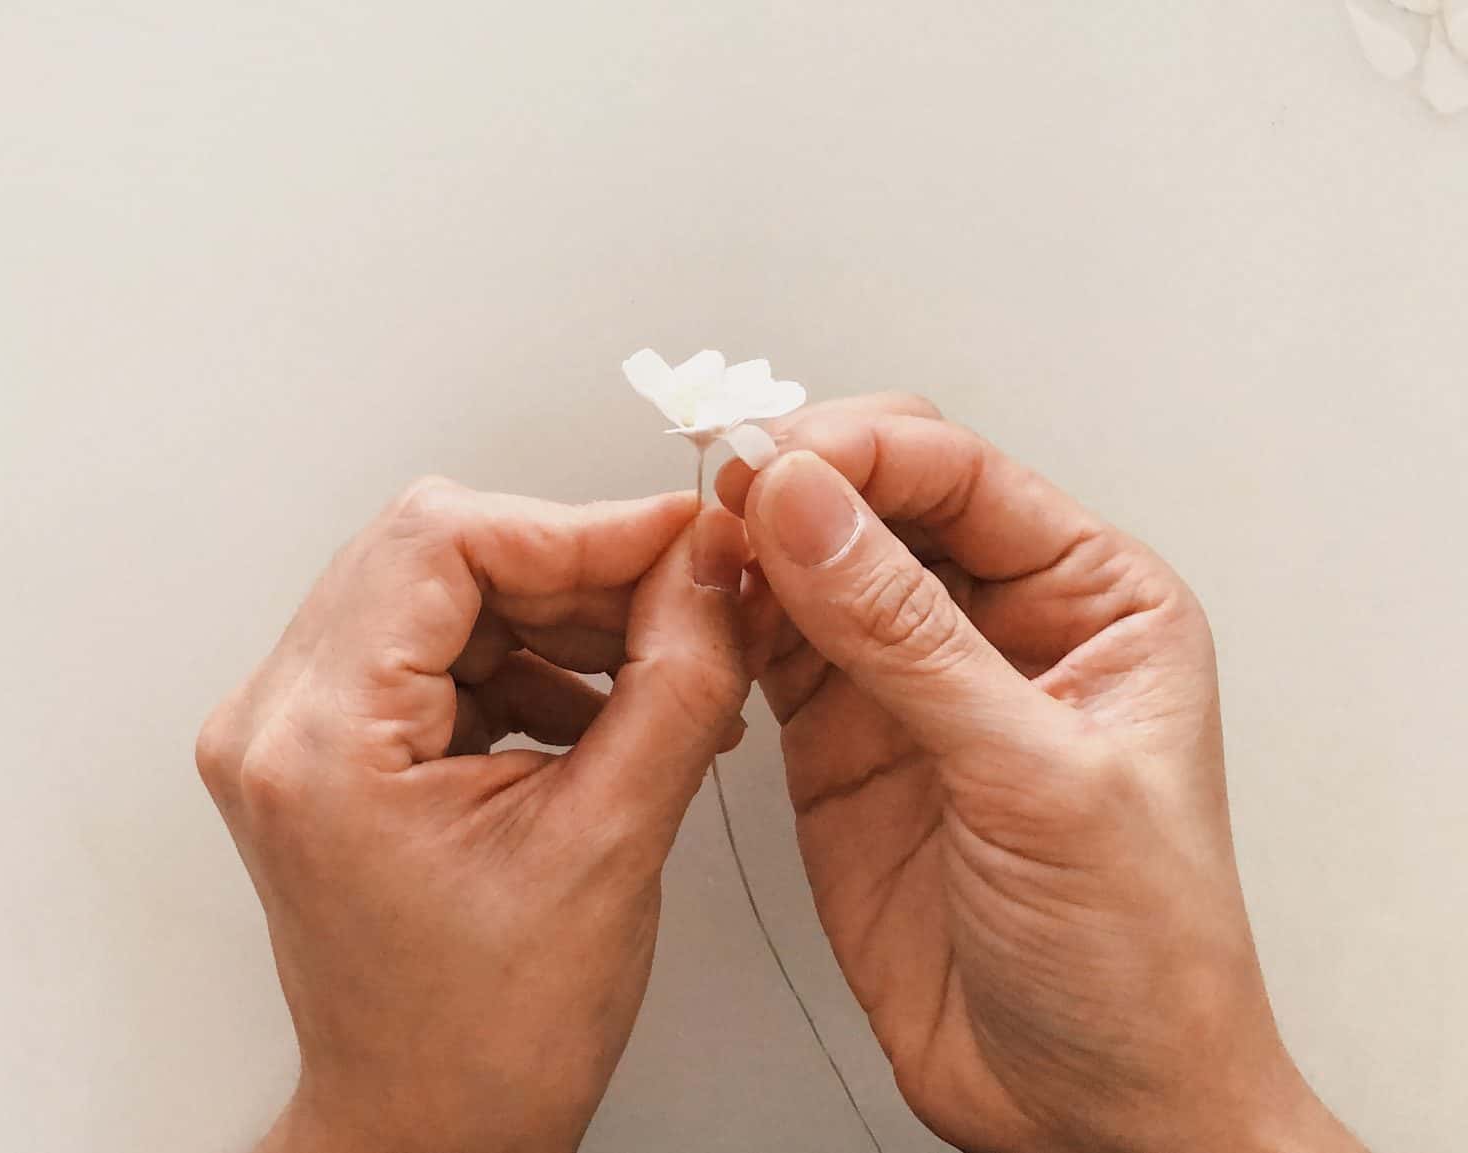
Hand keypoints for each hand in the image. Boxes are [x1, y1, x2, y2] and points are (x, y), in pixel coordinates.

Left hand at [196, 480, 749, 1152]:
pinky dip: (531, 659)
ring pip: (445, 593)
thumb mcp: (610, 847)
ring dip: (561, 615)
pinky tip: (604, 703)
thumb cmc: (485, 1042)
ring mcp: (299, 731)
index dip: (579, 527)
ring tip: (656, 666)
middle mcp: (280, 722)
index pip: (441, 544)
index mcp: (320, 743)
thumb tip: (712, 571)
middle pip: (438, 554)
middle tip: (682, 595)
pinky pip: (439, 648)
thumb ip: (674, 683)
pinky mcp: (335, 743)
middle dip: (577, 569)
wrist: (429, 1128)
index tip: (677, 539)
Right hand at [718, 397, 1364, 1152]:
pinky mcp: (843, 741)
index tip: (776, 463)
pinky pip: (776, 648)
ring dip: (753, 549)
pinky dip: (730, 622)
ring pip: (816, 568)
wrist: (1081, 1106)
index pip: (962, 475)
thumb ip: (908, 637)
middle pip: (881, 501)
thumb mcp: (1038, 780)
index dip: (863, 454)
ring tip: (697, 548)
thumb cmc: (1136, 956)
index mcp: (1092, 602)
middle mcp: (1000, 625)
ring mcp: (912, 683)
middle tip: (722, 492)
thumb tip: (808, 506)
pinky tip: (701, 612)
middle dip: (800, 484)